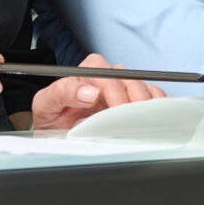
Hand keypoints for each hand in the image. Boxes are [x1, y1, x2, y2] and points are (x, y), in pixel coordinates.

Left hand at [29, 53, 165, 129]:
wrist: (56, 132)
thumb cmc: (51, 117)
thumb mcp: (46, 105)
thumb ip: (63, 92)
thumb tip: (90, 92)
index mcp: (86, 72)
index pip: (107, 75)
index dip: (116, 93)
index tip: (119, 113)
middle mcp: (107, 76)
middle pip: (131, 80)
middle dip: (135, 101)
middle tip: (135, 123)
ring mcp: (122, 87)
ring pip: (145, 87)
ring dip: (149, 105)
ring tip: (147, 124)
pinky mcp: (133, 99)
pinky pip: (153, 96)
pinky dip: (157, 107)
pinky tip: (155, 120)